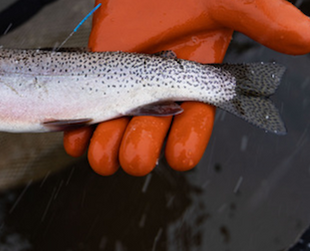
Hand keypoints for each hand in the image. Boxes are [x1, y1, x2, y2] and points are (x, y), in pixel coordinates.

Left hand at [64, 0, 309, 175]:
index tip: (179, 154)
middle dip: (140, 154)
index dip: (187, 145)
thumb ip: (262, 17)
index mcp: (191, 88)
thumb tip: (308, 38)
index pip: (194, 129)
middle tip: (134, 153)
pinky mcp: (95, 86)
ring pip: (114, 142)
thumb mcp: (227, 0)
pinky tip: (75, 136)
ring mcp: (122, 95)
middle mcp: (157, 99)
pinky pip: (84, 123)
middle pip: (149, 144)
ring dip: (106, 152)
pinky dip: (77, 134)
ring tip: (101, 149)